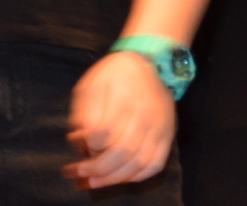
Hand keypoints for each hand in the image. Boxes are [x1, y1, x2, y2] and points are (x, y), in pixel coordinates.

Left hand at [63, 50, 174, 188]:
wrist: (149, 62)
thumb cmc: (113, 74)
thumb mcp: (90, 84)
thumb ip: (82, 113)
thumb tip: (80, 142)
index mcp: (122, 96)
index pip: (105, 130)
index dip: (90, 144)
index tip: (79, 145)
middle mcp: (144, 113)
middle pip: (122, 151)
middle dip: (97, 170)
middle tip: (79, 176)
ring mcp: (158, 126)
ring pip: (138, 163)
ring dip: (114, 179)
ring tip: (94, 183)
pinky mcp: (167, 135)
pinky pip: (155, 164)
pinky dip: (137, 177)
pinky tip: (121, 178)